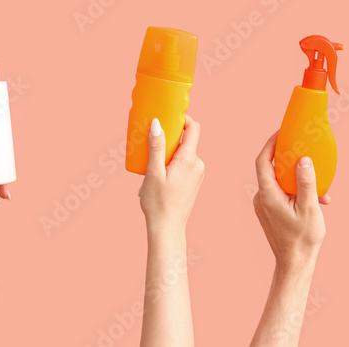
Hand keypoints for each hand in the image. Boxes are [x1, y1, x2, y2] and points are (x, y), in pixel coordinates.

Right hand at [139, 116, 204, 236]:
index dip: (182, 119)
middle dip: (169, 139)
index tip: (166, 119)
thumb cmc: (158, 203)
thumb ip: (156, 147)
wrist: (168, 229)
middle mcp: (198, 164)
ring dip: (168, 153)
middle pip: (186, 141)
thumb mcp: (153, 172)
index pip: (193, 128)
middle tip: (150, 144)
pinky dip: (172, 163)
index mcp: (190, 159)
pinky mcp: (194, 181)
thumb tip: (157, 123)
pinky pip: (184, 164)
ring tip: (152, 166)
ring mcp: (197, 174)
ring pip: (183, 153)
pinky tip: (159, 175)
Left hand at [252, 132, 327, 269]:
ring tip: (319, 184)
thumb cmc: (302, 239)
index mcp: (268, 195)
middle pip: (271, 169)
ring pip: (279, 182)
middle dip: (288, 159)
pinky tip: (317, 199)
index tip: (282, 132)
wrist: (294, 264)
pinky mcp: (270, 212)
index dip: (270, 144)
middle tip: (303, 149)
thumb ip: (307, 182)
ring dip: (297, 179)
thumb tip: (304, 160)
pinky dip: (297, 191)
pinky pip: (282, 194)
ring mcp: (265, 206)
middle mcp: (262, 198)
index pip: (262, 161)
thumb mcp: (309, 208)